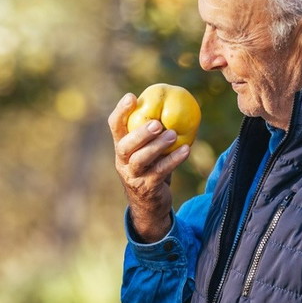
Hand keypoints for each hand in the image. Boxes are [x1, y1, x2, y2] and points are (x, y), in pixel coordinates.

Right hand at [108, 93, 190, 242]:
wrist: (149, 205)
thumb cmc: (152, 168)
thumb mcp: (149, 150)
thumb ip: (154, 132)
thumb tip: (175, 102)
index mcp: (121, 146)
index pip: (115, 126)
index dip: (121, 112)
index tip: (132, 97)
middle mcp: (123, 161)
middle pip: (125, 146)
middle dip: (140, 133)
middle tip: (157, 123)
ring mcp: (133, 176)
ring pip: (141, 160)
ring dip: (157, 146)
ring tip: (172, 135)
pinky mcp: (147, 188)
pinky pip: (160, 172)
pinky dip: (173, 160)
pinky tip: (186, 150)